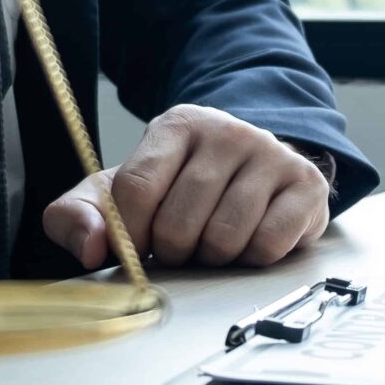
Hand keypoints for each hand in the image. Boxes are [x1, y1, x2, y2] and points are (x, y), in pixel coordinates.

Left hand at [42, 105, 330, 268]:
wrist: (253, 172)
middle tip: (181, 244)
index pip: (137, 189)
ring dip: (213, 257)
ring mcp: (272, 155)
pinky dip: (253, 257)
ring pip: (225, 238)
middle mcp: (228, 131)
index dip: (130, 235)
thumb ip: (78, 216)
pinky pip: (269, 245)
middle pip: (180, 223)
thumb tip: (91, 248)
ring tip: (214, 239)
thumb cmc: (179, 188)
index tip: (136, 249)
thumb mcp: (118, 194)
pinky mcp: (306, 185)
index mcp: (177, 126)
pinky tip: (249, 238)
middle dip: (174, 251)